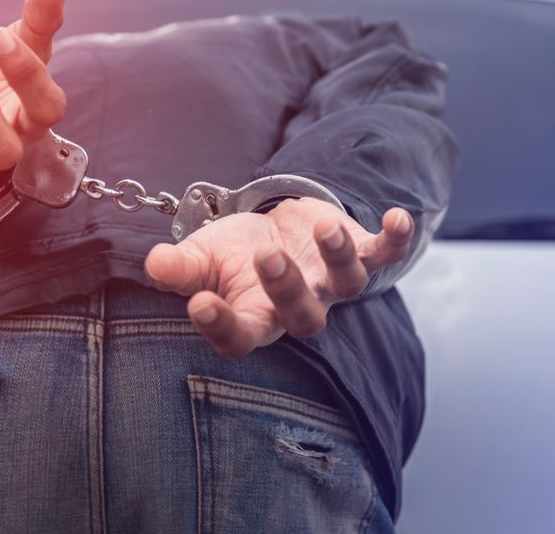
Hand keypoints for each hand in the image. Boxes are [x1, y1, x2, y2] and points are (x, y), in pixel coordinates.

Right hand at [144, 198, 414, 355]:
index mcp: (255, 315)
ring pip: (348, 285)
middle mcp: (299, 307)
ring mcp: (333, 282)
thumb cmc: (234, 254)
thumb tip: (154, 264)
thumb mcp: (202, 255)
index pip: (239, 336)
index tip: (198, 303)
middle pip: (304, 317)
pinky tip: (400, 218)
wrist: (275, 227)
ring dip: (339, 257)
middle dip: (289, 289)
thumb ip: (181, 267)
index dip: (221, 326)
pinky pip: (385, 254)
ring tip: (324, 228)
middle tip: (267, 257)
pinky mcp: (360, 252)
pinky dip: (395, 239)